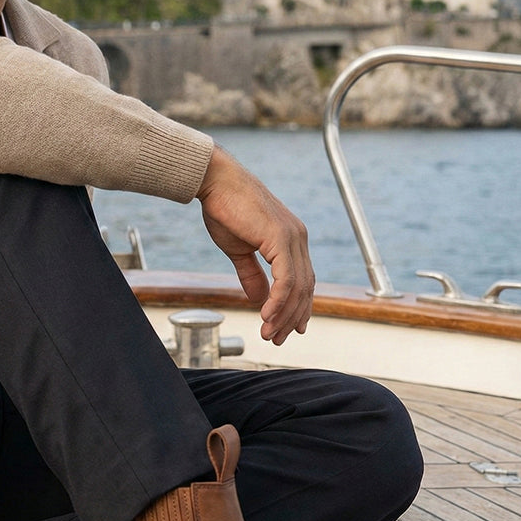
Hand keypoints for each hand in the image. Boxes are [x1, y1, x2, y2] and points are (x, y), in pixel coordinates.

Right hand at [196, 145, 313, 343]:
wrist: (215, 182)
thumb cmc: (225, 208)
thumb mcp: (239, 250)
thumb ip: (251, 275)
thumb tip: (259, 300)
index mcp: (291, 240)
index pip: (302, 281)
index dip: (298, 307)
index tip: (290, 329)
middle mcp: (298, 238)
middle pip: (305, 288)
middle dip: (292, 317)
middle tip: (278, 339)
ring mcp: (292, 237)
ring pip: (297, 287)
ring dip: (283, 315)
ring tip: (269, 333)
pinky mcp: (280, 238)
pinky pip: (286, 278)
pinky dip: (278, 300)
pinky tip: (267, 315)